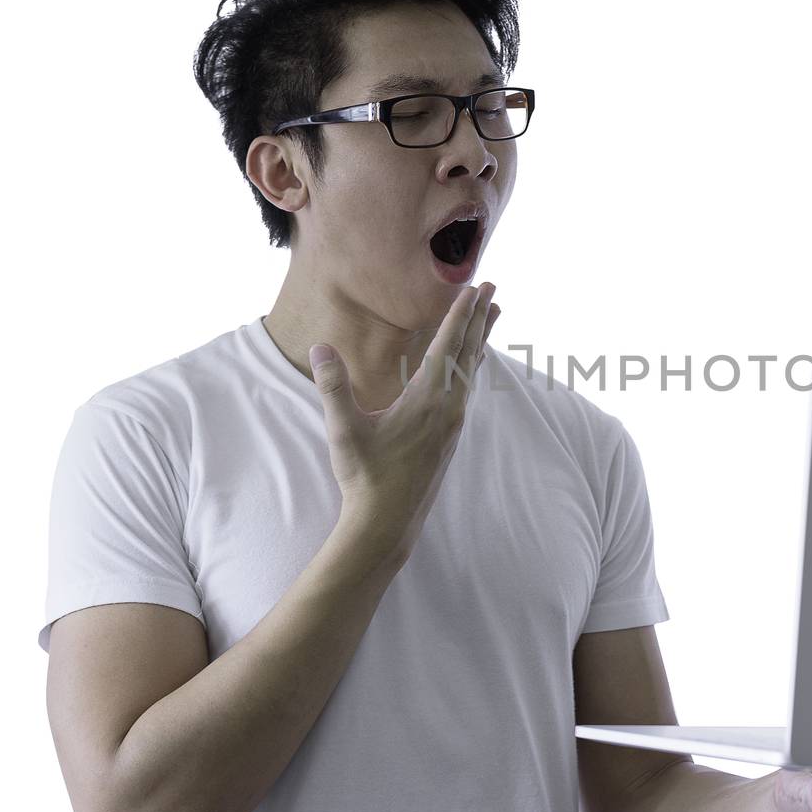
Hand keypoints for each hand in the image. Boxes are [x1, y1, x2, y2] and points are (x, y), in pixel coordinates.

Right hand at [309, 283, 498, 565]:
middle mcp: (449, 408)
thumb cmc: (365, 477)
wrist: (387, 523)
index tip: (473, 288)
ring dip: (479, 340)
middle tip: (492, 289)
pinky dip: (471, 366)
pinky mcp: (450, 436)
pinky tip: (469, 366)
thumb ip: (333, 387)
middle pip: (469, 352)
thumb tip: (319, 348)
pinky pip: (466, 389)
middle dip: (479, 319)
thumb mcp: (344, 431)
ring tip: (490, 317)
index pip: (448, 346)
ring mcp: (453, 424)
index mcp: (427, 400)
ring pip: (471, 371)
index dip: (460, 314)